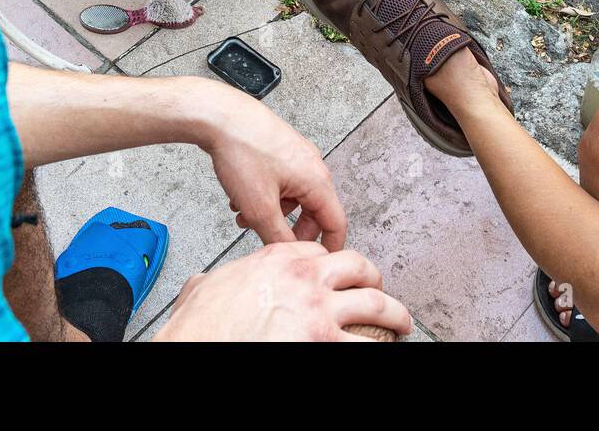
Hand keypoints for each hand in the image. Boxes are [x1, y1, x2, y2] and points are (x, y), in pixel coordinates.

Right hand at [154, 241, 412, 340]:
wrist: (197, 345)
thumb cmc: (200, 325)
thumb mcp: (205, 287)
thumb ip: (216, 280)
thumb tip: (206, 283)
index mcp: (276, 259)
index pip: (317, 251)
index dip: (331, 263)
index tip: (336, 272)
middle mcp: (305, 278)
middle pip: (356, 266)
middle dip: (372, 277)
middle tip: (378, 289)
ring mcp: (319, 310)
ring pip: (375, 302)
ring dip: (394, 312)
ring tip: (402, 321)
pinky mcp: (325, 341)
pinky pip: (367, 343)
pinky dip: (380, 345)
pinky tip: (385, 348)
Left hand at [204, 86, 346, 249]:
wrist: (220, 116)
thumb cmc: (243, 151)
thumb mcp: (259, 207)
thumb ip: (278, 237)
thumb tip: (289, 253)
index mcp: (317, 180)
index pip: (336, 223)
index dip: (330, 247)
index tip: (322, 263)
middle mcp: (312, 166)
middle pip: (313, 211)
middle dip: (290, 230)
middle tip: (270, 242)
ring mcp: (297, 156)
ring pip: (292, 197)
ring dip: (271, 213)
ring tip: (244, 217)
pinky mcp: (280, 150)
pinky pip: (281, 182)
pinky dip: (264, 196)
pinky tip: (240, 199)